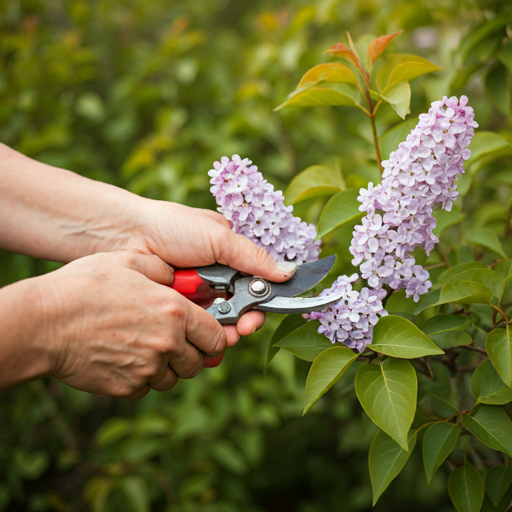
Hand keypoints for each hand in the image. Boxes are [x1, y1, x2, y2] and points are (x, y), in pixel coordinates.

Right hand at [36, 252, 229, 399]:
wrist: (44, 323)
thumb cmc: (84, 288)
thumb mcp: (129, 262)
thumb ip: (163, 270)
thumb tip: (178, 278)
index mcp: (174, 312)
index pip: (217, 337)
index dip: (216, 337)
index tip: (209, 336)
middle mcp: (167, 343)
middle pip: (198, 362)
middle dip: (192, 354)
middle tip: (177, 343)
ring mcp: (147, 369)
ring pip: (173, 378)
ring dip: (167, 367)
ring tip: (146, 348)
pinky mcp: (127, 387)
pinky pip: (146, 388)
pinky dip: (142, 378)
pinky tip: (125, 359)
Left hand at [123, 199, 296, 342]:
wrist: (124, 234)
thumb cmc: (171, 227)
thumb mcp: (218, 237)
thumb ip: (253, 257)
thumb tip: (288, 274)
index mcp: (230, 257)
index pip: (255, 286)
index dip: (259, 304)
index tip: (255, 318)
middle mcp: (216, 278)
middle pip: (239, 309)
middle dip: (242, 322)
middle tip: (239, 330)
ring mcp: (196, 295)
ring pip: (217, 321)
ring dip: (222, 331)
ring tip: (219, 337)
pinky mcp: (176, 308)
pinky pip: (194, 325)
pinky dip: (197, 332)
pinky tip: (196, 338)